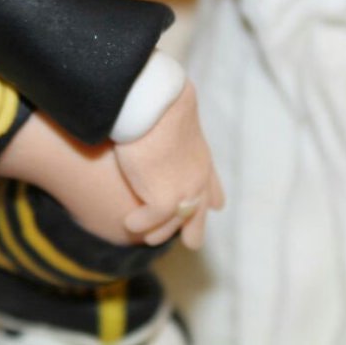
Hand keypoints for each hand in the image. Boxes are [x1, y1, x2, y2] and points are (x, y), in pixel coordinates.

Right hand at [114, 81, 223, 249]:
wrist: (157, 105)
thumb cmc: (159, 102)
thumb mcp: (176, 115)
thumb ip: (174, 123)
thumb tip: (164, 111)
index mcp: (201, 157)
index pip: (212, 184)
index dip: (212, 197)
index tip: (216, 205)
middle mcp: (197, 179)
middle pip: (198, 213)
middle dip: (195, 229)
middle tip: (193, 242)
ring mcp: (183, 192)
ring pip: (173, 223)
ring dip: (159, 231)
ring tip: (148, 236)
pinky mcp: (164, 201)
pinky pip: (149, 222)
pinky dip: (138, 223)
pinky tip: (129, 223)